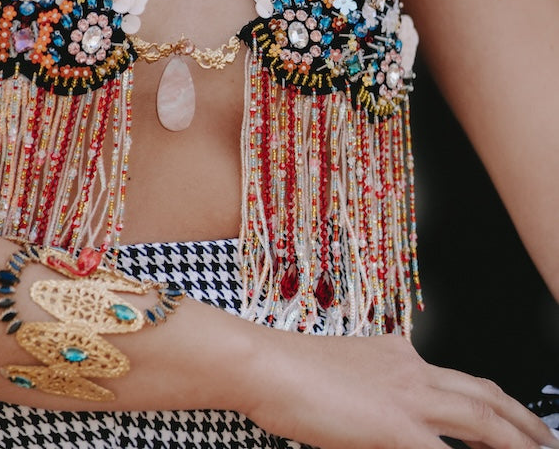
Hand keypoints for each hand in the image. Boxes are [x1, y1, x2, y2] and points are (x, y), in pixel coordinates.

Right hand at [244, 334, 552, 448]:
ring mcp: (408, 399)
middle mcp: (413, 370)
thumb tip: (382, 411)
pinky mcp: (396, 428)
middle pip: (486, 398)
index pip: (461, 382)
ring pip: (484, 422)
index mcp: (399, 356)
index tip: (514, 422)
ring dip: (516, 441)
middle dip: (525, 424)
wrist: (265, 362)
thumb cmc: (288, 370)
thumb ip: (375, 385)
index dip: (497, 404)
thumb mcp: (345, 371)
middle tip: (549, 443)